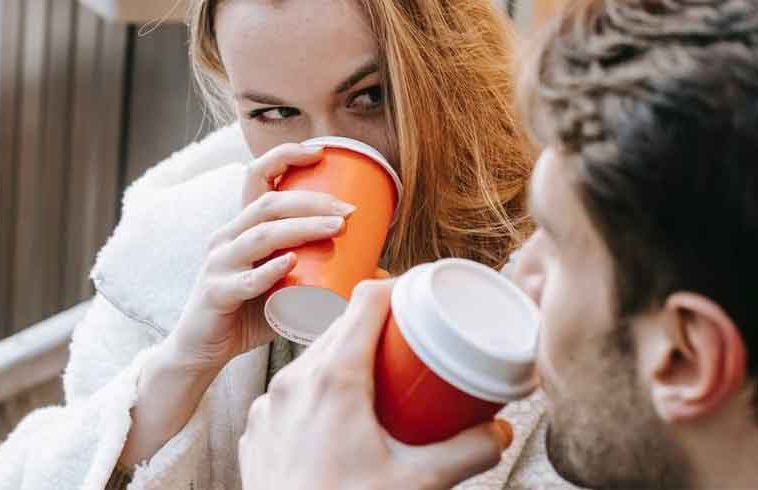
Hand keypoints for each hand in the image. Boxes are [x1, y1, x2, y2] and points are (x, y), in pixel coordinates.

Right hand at [165, 143, 354, 374]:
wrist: (204, 351)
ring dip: (301, 228)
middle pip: (268, 204)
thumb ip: (326, 275)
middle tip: (349, 209)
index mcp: (242, 226)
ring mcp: (219, 265)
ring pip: (261, 236)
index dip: (285, 157)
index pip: (256, 177)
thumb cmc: (250, 314)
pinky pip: (243, 280)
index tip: (321, 153)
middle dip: (312, 200)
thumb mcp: (289, 288)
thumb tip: (379, 273)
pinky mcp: (216, 294)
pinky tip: (290, 264)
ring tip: (336, 227)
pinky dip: (268, 272)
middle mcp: (227, 237)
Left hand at [239, 279, 512, 489]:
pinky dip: (317, 392)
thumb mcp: (417, 483)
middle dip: (378, 327)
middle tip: (411, 341)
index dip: (396, 287)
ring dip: (346, 357)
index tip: (420, 293)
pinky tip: (338, 417)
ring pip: (313, 359)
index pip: (366, 301)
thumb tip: (499, 432)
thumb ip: (466, 453)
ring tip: (379, 379)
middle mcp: (294, 381)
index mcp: (334, 379)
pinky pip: (291, 393)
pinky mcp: (257, 430)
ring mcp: (269, 405)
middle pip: (340, 328)